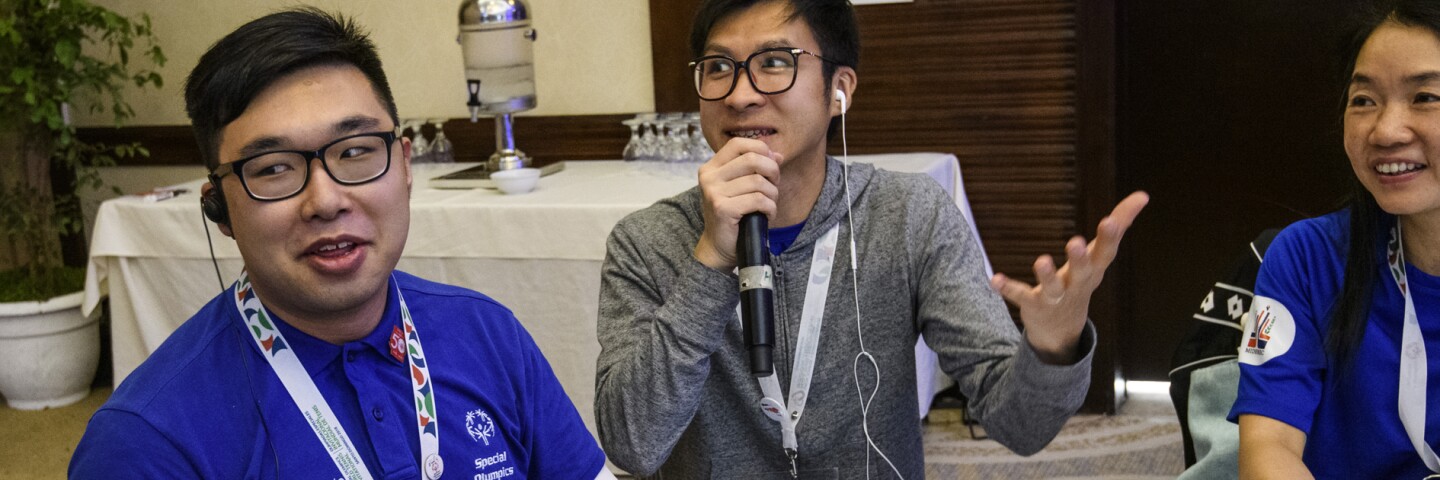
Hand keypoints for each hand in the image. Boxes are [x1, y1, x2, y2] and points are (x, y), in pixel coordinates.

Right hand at [692, 138, 782, 268]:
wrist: (719, 246)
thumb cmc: (733, 216)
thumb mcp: (743, 187)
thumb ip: (757, 168)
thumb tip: (778, 155)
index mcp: (711, 167)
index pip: (738, 143)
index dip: (760, 148)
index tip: (771, 163)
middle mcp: (709, 177)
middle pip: (752, 159)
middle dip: (772, 171)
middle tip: (774, 186)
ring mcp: (713, 192)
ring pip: (758, 181)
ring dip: (772, 194)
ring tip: (769, 204)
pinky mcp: (722, 208)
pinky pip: (758, 199)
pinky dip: (770, 208)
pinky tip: (767, 215)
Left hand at [989, 191, 1148, 362]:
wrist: (1062, 329)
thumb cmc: (1083, 280)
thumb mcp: (1100, 255)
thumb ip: (1120, 223)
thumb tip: (1143, 195)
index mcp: (1094, 269)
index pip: (1106, 253)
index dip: (1110, 238)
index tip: (1110, 220)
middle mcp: (1077, 284)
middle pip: (1082, 272)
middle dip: (1079, 258)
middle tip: (1074, 242)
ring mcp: (1055, 297)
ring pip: (1052, 288)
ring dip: (1047, 275)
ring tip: (1041, 260)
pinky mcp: (1033, 304)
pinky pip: (1020, 296)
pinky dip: (1008, 288)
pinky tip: (994, 280)